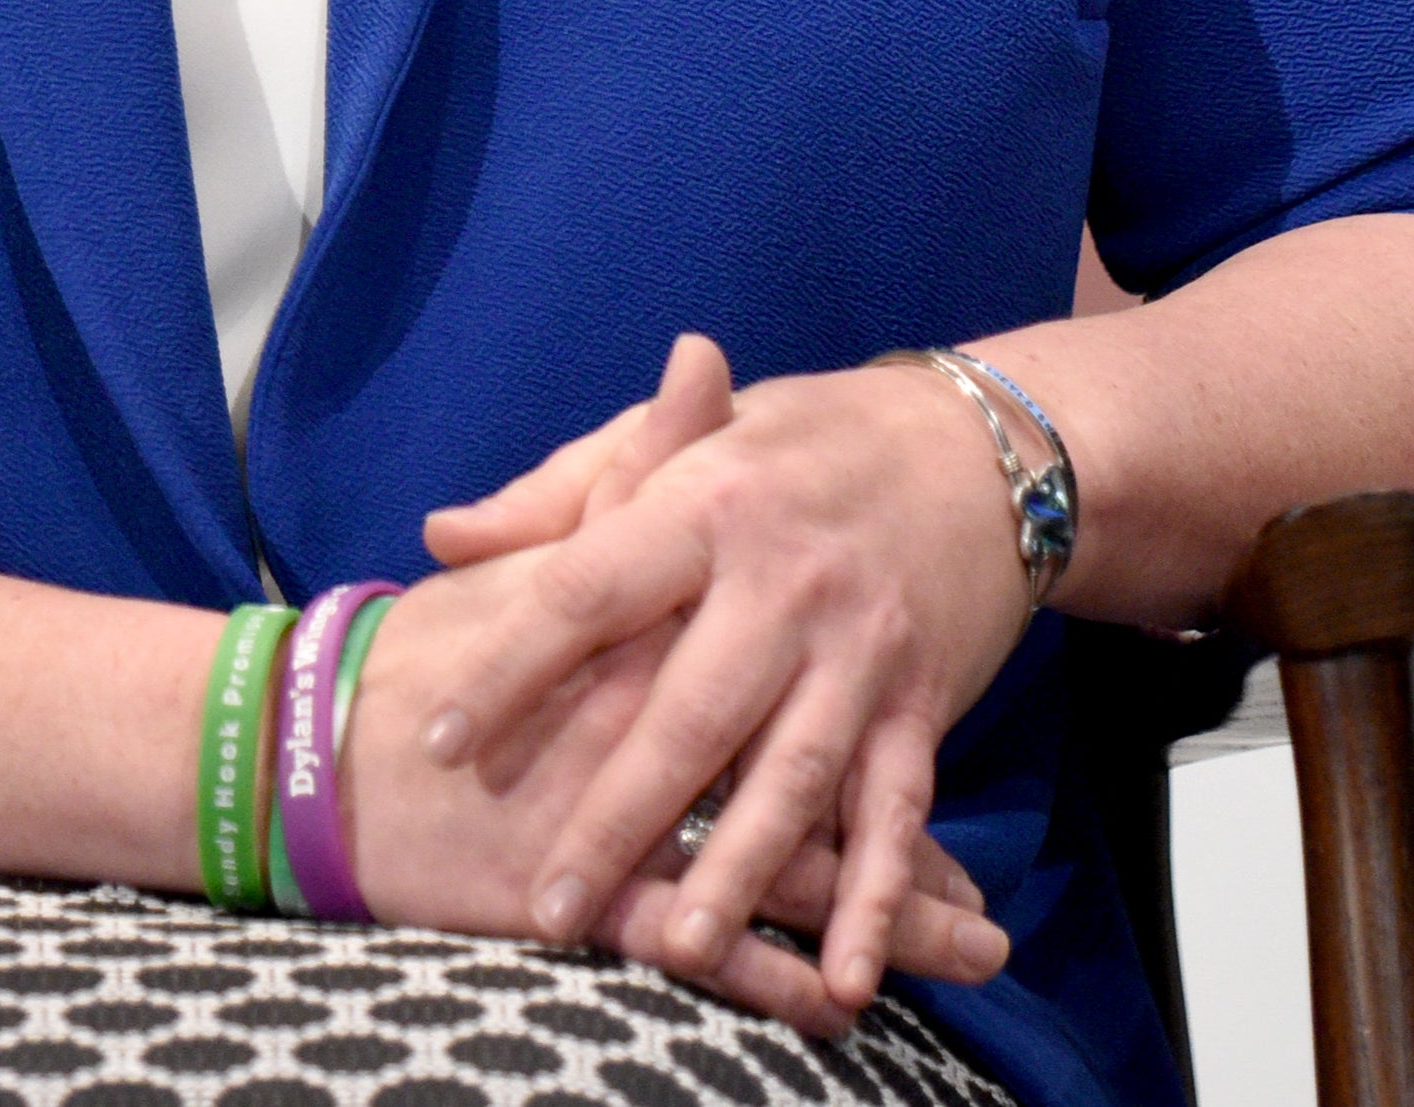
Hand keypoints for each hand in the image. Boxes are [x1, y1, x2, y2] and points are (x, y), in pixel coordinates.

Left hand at [411, 335, 1036, 1015]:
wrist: (976, 448)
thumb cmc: (795, 444)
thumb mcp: (679, 441)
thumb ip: (556, 494)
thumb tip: (439, 536)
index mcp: (705, 503)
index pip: (586, 593)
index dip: (508, 670)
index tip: (437, 744)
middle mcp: (785, 582)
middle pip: (689, 713)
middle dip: (618, 817)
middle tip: (546, 906)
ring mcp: (861, 649)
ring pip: (792, 778)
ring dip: (738, 873)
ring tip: (678, 952)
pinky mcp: (922, 703)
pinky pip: (898, 811)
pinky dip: (878, 897)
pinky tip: (842, 973)